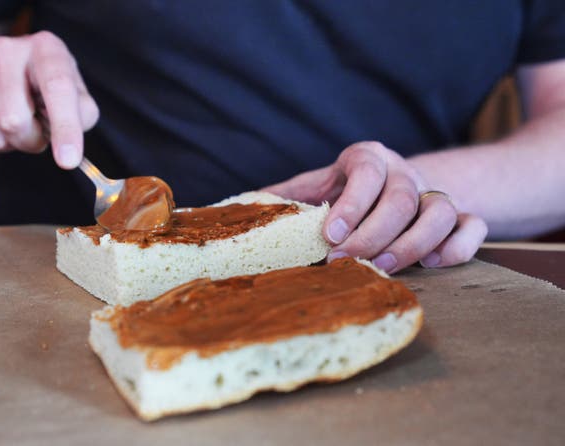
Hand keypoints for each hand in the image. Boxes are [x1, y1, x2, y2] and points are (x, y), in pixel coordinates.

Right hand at [0, 31, 98, 168]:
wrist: (2, 67)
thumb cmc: (48, 89)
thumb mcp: (77, 97)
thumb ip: (81, 118)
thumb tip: (67, 149)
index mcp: (47, 49)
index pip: (58, 88)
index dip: (65, 127)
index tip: (68, 160)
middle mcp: (6, 50)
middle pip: (13, 120)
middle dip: (30, 139)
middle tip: (35, 128)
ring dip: (7, 142)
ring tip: (14, 121)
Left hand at [264, 141, 487, 272]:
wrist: (384, 194)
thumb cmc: (337, 198)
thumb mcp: (308, 191)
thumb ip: (279, 199)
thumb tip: (227, 214)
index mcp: (365, 158)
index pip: (366, 169)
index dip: (352, 202)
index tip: (330, 235)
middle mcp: (403, 172)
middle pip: (403, 198)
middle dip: (374, 235)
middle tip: (346, 263)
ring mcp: (434, 193)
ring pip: (441, 211)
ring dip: (413, 244)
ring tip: (382, 269)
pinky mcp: (458, 217)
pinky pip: (473, 226)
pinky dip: (460, 246)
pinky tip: (434, 264)